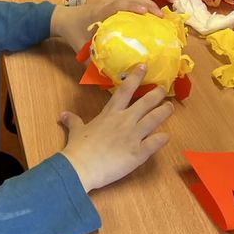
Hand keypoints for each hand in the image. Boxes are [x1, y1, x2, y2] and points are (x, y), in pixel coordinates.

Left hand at [50, 0, 161, 52]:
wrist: (64, 19)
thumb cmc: (74, 33)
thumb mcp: (82, 49)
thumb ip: (94, 63)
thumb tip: (111, 78)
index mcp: (100, 13)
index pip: (117, 4)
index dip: (133, 6)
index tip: (146, 13)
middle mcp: (106, 3)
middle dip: (147, 4)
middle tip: (160, 17)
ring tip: (155, 9)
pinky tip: (144, 2)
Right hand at [59, 65, 171, 191]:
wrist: (81, 167)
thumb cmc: (78, 147)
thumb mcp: (76, 130)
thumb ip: (73, 120)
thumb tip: (62, 114)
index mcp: (110, 114)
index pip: (125, 90)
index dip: (136, 77)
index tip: (144, 66)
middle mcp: (125, 121)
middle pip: (145, 102)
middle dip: (157, 93)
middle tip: (164, 88)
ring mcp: (134, 136)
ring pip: (154, 119)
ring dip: (164, 112)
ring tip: (170, 107)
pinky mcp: (139, 153)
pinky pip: (155, 143)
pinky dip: (162, 139)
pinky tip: (167, 136)